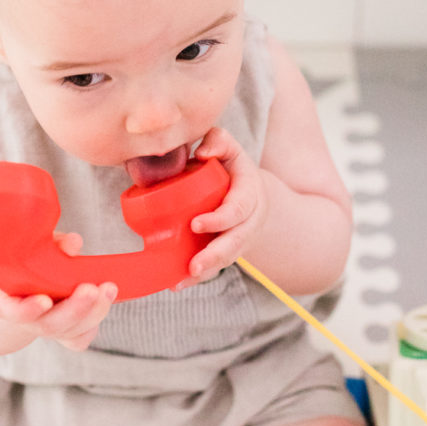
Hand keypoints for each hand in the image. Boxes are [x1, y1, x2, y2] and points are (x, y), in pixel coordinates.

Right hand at [0, 231, 116, 350]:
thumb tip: (73, 243)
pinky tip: (104, 303)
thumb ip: (53, 245)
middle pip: (49, 324)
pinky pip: (79, 339)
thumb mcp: (38, 247)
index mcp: (8, 298)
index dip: (29, 309)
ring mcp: (46, 328)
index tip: (45, 300)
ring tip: (109, 288)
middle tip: (92, 289)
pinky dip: (93, 325)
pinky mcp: (64, 334)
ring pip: (69, 331)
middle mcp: (26, 319)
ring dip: (93, 311)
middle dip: (75, 309)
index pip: (13, 311)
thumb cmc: (31, 260)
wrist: (27, 281)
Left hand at [183, 127, 268, 282]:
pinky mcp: (228, 249)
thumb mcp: (228, 147)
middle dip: (215, 255)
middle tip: (193, 265)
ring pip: (227, 258)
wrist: (245, 187)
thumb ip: (218, 141)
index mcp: (250, 192)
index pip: (239, 209)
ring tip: (182, 280)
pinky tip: (176, 284)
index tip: (195, 224)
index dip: (221, 219)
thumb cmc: (229, 164)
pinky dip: (197, 277)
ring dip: (206, 271)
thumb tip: (203, 153)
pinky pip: (215, 266)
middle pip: (236, 241)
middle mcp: (249, 219)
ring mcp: (240, 237)